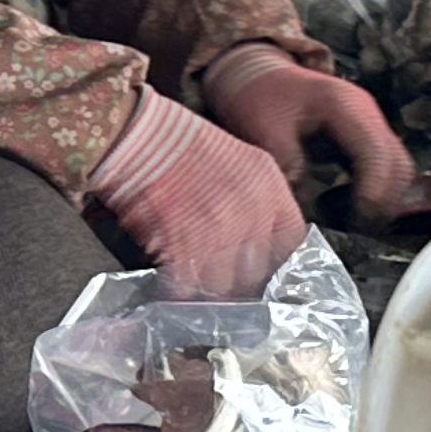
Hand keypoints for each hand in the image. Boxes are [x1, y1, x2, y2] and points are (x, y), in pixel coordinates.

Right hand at [82, 89, 303, 294]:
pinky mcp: (186, 251)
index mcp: (269, 188)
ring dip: (209, 294)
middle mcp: (252, 215)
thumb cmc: (179, 140)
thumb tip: (250, 235)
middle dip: (240, 283)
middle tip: (223, 287)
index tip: (260, 268)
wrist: (139, 137)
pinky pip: (188, 289)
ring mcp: (220, 236)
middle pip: (258, 272)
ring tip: (195, 293)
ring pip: (224, 289)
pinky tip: (170, 288)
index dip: (275, 260)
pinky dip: (178, 294)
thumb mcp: (238, 159)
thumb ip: (254, 197)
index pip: (292, 242)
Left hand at [202, 43, 415, 224]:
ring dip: (382, 199)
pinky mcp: (364, 137)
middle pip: (398, 164)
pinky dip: (373, 191)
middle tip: (355, 231)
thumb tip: (304, 205)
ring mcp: (370, 124)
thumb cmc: (258, 96)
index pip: (376, 152)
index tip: (360, 221)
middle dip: (383, 202)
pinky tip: (341, 207)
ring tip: (347, 222)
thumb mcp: (262, 128)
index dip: (374, 190)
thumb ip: (286, 162)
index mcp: (345, 105)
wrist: (257, 73)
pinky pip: (384, 168)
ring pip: (398, 169)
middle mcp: (367, 113)